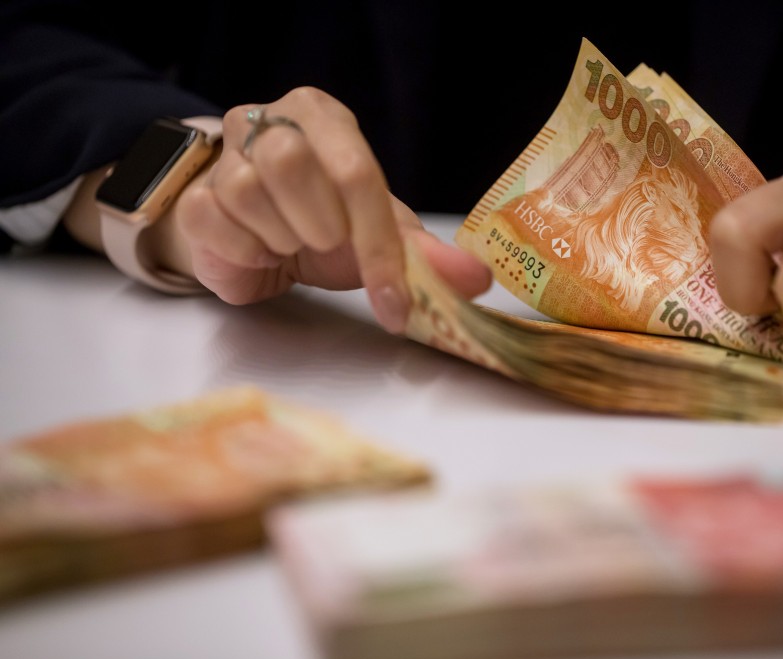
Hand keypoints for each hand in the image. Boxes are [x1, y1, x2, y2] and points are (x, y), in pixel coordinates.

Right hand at [173, 87, 490, 332]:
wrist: (257, 241)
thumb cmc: (324, 226)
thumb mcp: (377, 236)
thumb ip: (423, 255)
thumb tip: (476, 280)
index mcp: (325, 118)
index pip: (356, 173)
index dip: (378, 246)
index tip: (394, 304)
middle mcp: (271, 120)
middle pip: (291, 162)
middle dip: (319, 225)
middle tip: (325, 242)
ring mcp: (224, 153)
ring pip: (248, 191)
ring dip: (282, 239)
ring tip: (292, 242)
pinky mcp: (194, 194)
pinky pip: (216, 221)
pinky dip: (247, 251)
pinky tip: (259, 248)